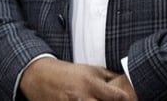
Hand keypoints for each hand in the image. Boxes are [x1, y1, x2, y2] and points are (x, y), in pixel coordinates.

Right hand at [19, 56, 135, 100]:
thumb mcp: (89, 69)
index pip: (119, 98)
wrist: (38, 75)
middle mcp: (83, 97)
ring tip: (95, 100)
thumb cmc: (67, 72)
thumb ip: (109, 78)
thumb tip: (128, 85)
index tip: (129, 100)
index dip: (126, 100)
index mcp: (91, 83)